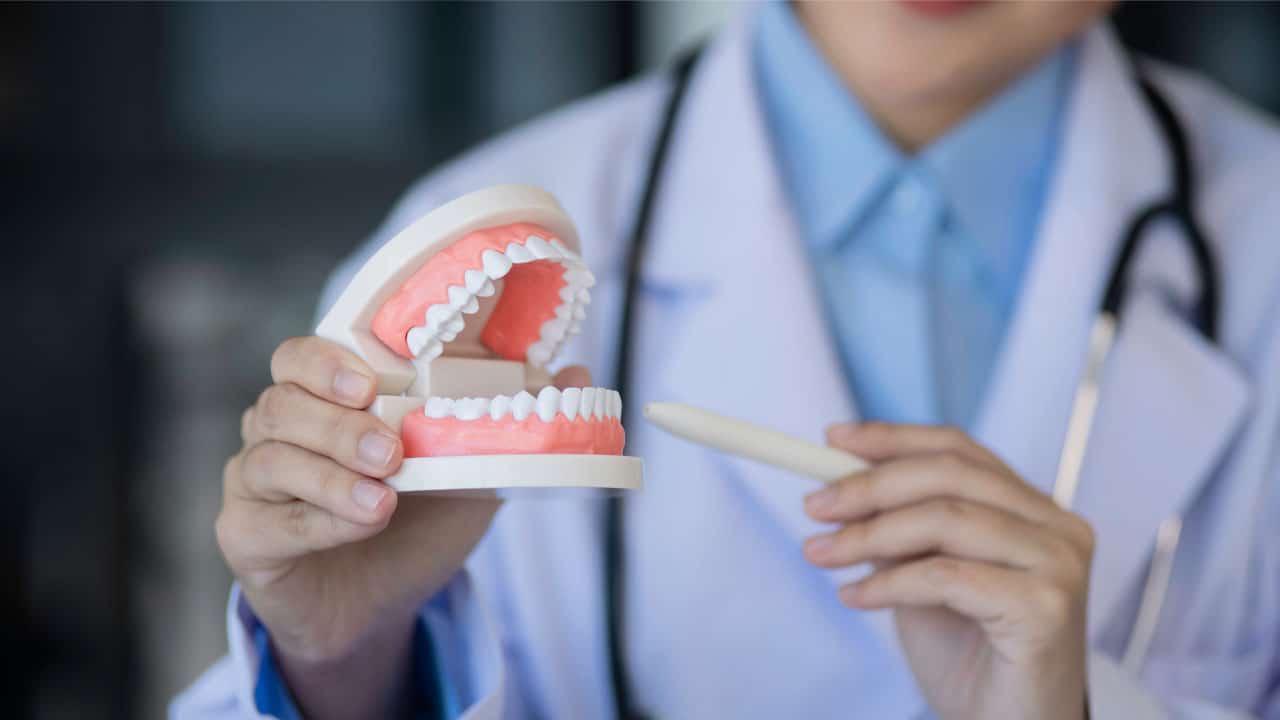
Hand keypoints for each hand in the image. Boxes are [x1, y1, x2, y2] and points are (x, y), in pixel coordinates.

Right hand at [218, 335, 591, 718]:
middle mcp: (280, 429)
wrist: (383, 605)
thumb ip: (514, 418)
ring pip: (270, 457)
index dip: (326, 359)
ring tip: (384, 497)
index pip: (303, 355)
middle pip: (281, 400)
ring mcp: (255, 480)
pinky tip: (362, 524)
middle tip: (391, 449)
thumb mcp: (473, 467)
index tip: (372, 379)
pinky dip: (319, 520)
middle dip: (337, 422)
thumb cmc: (419, 520)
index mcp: (327, 398)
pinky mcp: (246, 534)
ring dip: (331, 474)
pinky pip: (267, 520)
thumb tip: (578, 371)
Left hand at [802, 423, 1093, 719]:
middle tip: (815, 505)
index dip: (893, 438)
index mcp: (1032, 510)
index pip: (959, 450)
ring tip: (822, 554)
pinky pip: (946, 576)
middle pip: (950, 475)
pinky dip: (888, 583)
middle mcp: (1057, 528)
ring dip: (869, 535)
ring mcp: (1058, 564)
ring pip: (946, 519)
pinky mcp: (1046, 607)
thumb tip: (840, 487)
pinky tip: (855, 597)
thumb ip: (899, 530)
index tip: (832, 440)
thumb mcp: (923, 578)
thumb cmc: (972, 659)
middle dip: (869, 486)